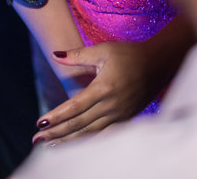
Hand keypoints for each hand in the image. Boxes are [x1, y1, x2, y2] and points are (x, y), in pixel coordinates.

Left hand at [32, 40, 161, 144]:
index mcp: (103, 88)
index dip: (56, 116)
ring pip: (90, 133)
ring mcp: (120, 114)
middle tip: (36, 140)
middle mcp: (111, 105)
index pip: (74, 106)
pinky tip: (76, 145)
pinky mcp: (126, 118)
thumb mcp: (102, 50)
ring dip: (69, 141)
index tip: (39, 123)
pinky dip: (88, 141)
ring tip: (51, 146)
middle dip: (57, 132)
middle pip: (79, 123)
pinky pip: (104, 134)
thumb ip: (77, 55)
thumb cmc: (129, 54)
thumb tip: (55, 55)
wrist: (159, 63)